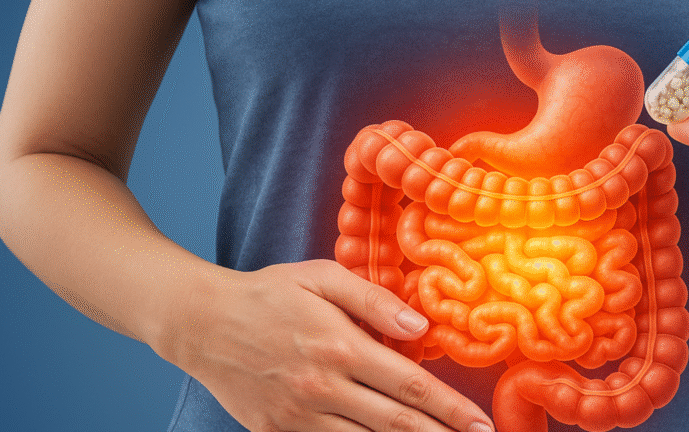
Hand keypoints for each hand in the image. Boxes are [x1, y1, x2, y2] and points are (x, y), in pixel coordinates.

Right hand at [163, 259, 493, 431]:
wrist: (200, 322)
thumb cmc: (269, 293)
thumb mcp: (322, 277)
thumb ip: (374, 301)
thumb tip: (422, 329)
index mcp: (338, 346)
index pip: (409, 385)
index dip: (451, 409)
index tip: (481, 423)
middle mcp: (322, 388)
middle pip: (396, 424)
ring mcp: (299, 417)